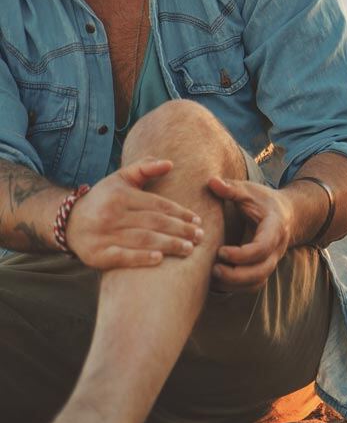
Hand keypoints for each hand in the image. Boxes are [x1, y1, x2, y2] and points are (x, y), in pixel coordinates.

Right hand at [65, 158, 203, 268]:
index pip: (157, 205)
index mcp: (121, 196)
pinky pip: (122, 257)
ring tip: (189, 249)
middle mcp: (112, 214)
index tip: (198, 220)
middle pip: (154, 223)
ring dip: (169, 245)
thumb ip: (145, 168)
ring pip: (143, 240)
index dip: (180, 213)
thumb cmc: (104, 198)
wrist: (69, 222)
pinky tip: (160, 259)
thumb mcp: (121, 178)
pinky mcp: (96, 254)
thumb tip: (170, 163)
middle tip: (200, 237)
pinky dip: (141, 258)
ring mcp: (103, 235)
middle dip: (180, 230)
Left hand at [207, 176, 294, 291]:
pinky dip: (236, 288)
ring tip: (213, 275)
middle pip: (261, 271)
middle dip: (236, 275)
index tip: (220, 251)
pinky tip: (218, 282)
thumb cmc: (264, 201)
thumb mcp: (250, 191)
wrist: (287, 213)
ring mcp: (272, 260)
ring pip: (257, 282)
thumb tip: (211, 182)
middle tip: (213, 269)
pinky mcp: (264, 268)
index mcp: (274, 228)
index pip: (262, 248)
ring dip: (235, 284)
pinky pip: (253, 285)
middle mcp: (277, 248)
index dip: (241, 254)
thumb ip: (231, 188)